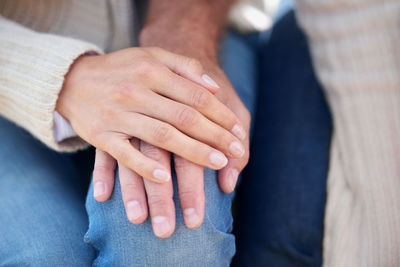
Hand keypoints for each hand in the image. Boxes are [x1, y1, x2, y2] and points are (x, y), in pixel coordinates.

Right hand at [57, 47, 246, 183]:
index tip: (239, 131)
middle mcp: (136, 92)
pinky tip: (167, 178)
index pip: (196, 96)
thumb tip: (214, 86)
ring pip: (162, 136)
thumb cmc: (122, 70)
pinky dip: (146, 167)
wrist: (72, 80)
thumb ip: (184, 67)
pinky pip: (126, 155)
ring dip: (193, 152)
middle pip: (185, 117)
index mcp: (152, 71)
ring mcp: (118, 115)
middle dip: (216, 136)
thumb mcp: (152, 56)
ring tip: (219, 164)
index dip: (221, 115)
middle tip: (236, 151)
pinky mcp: (101, 136)